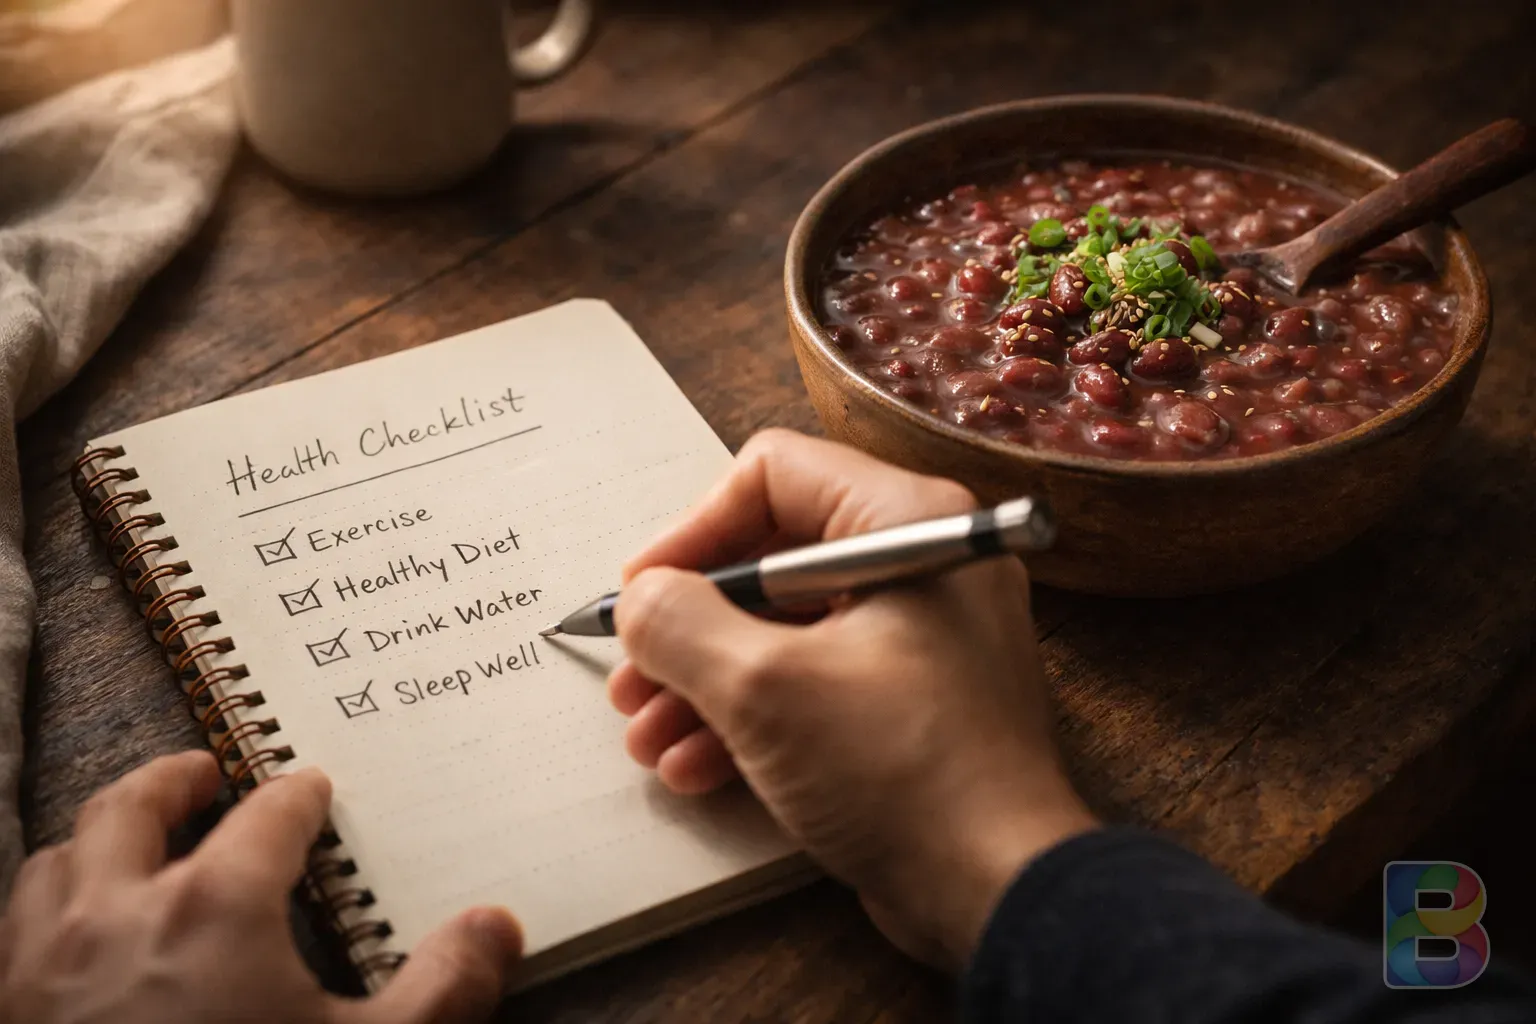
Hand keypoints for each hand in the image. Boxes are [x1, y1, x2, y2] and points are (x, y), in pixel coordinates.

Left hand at [0, 751, 521, 1023]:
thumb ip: (441, 988)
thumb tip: (497, 926)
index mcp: (214, 906)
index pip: (266, 818)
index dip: (297, 795)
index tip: (312, 788)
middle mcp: (116, 915)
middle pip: (132, 810)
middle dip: (172, 779)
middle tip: (205, 772)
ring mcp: (43, 967)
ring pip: (57, 861)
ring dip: (100, 839)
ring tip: (136, 845)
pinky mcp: (8, 1015)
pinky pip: (14, 930)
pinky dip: (52, 905)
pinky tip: (82, 938)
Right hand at [608, 429, 1096, 969]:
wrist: (998, 890)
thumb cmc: (904, 773)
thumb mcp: (764, 689)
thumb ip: (680, 624)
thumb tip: (641, 599)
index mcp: (908, 522)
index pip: (774, 475)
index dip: (692, 530)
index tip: (641, 591)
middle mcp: (923, 563)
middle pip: (772, 558)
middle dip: (690, 624)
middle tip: (632, 675)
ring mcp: (922, 635)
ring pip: (786, 629)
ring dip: (706, 679)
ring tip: (647, 735)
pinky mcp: (912, 700)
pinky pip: (815, 682)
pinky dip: (753, 716)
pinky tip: (695, 766)